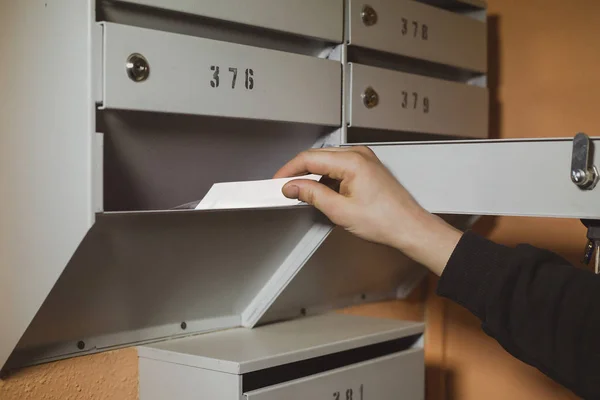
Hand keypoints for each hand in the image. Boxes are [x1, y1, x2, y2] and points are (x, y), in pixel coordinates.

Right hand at [274, 146, 462, 274]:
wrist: (409, 228)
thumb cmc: (386, 220)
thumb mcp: (340, 210)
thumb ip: (312, 195)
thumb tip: (294, 187)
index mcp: (352, 161)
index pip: (310, 158)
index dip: (289, 170)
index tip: (278, 181)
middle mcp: (359, 155)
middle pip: (318, 157)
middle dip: (299, 173)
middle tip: (286, 188)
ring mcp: (365, 160)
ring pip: (328, 162)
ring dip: (314, 176)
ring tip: (304, 195)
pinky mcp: (367, 168)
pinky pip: (340, 167)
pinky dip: (327, 179)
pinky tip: (322, 193)